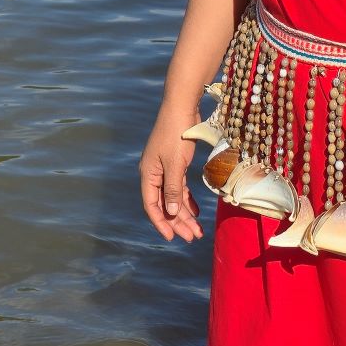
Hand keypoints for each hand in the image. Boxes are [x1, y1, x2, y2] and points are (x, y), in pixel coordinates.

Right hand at [138, 122, 203, 242]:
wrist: (181, 107)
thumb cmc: (177, 134)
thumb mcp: (176, 164)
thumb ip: (173, 189)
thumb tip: (170, 211)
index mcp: (148, 174)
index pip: (151, 205)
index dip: (161, 223)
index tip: (172, 238)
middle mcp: (154, 173)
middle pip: (164, 204)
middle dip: (177, 222)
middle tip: (193, 237)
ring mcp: (164, 168)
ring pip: (173, 197)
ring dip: (184, 213)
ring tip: (197, 229)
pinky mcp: (175, 162)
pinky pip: (180, 187)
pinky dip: (187, 199)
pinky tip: (196, 210)